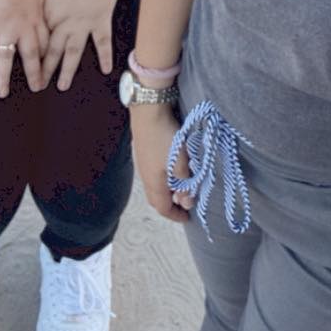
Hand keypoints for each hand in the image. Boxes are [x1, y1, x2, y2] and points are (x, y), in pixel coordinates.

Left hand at [41, 0, 121, 91]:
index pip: (39, 38)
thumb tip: (44, 8)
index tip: (31, 64)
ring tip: (62, 86)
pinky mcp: (101, 21)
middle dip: (44, 70)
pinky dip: (105, 57)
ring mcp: (83, 25)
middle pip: (51, 51)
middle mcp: (64, 24)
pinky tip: (106, 71)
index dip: (33, 52)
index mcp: (49, 14)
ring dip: (67, 71)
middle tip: (39, 85)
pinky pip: (102, 43)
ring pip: (73, 53)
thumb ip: (47, 1)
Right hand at [130, 103, 191, 223]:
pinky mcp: (144, 153)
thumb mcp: (181, 164)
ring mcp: (143, 164)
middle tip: (185, 205)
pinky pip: (154, 174)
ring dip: (168, 190)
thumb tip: (186, 203)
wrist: (149, 112)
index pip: (163, 208)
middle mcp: (146, 177)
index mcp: (154, 183)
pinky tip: (173, 170)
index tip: (187, 218)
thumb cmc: (166, 138)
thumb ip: (185, 185)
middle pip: (156, 199)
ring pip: (156, 185)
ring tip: (183, 187)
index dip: (175, 216)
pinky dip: (165, 178)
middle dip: (170, 205)